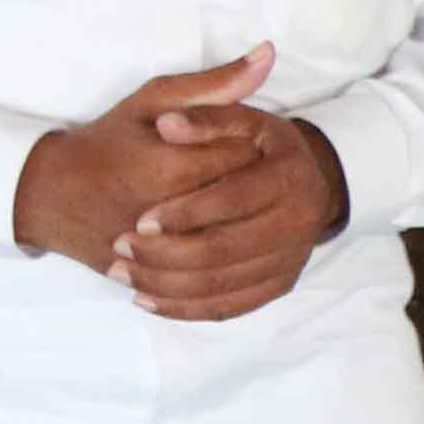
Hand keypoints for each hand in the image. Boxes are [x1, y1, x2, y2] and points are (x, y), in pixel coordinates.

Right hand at [15, 51, 275, 270]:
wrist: (47, 195)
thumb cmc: (106, 142)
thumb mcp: (153, 102)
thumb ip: (214, 84)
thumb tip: (269, 54)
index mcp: (169, 167)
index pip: (247, 156)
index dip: (256, 145)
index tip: (247, 141)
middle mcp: (166, 215)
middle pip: (245, 202)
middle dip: (254, 185)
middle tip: (241, 172)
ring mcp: (157, 253)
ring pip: (231, 243)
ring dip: (242, 222)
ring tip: (231, 202)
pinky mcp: (152, 279)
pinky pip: (208, 276)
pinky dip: (222, 257)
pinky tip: (217, 232)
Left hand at [119, 93, 351, 323]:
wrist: (299, 178)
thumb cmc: (254, 144)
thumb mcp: (235, 117)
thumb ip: (204, 114)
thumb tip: (168, 124)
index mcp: (290, 174)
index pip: (233, 200)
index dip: (185, 213)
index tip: (140, 219)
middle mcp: (301, 220)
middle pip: (225, 251)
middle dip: (166, 254)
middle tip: (121, 248)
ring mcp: (293, 257)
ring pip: (223, 285)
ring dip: (166, 285)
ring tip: (123, 274)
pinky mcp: (280, 283)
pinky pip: (231, 307)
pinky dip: (185, 309)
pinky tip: (147, 300)